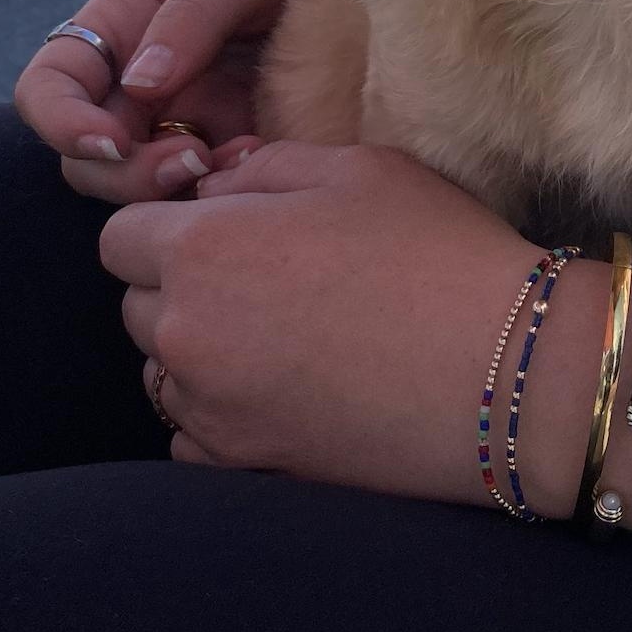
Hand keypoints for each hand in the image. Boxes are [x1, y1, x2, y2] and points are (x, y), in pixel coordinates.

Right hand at [15, 0, 314, 202]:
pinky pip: (205, 189)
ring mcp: (183, 120)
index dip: (59, 121)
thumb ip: (193, 14)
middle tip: (193, 162)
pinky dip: (226, 192)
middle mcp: (138, 81)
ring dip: (176, 189)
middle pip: (88, 155)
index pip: (49, 85)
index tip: (110, 142)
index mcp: (121, 24)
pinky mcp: (229, 146)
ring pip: (140, 184)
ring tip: (240, 160)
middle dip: (127, 173)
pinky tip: (267, 162)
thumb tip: (140, 83)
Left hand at [98, 142, 541, 503]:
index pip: (119, 236)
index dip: (164, 226)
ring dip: (195, 351)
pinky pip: (191, 438)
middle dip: (179, 286)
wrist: (512, 372)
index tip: (221, 229)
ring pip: (161, 371)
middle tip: (261, 279)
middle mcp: (187, 332)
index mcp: (203, 247)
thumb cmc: (436, 251)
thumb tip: (212, 185)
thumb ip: (262, 165)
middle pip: (136, 304)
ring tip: (274, 337)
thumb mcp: (355, 167)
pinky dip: (218, 416)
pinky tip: (280, 393)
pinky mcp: (245, 466)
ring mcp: (213, 408)